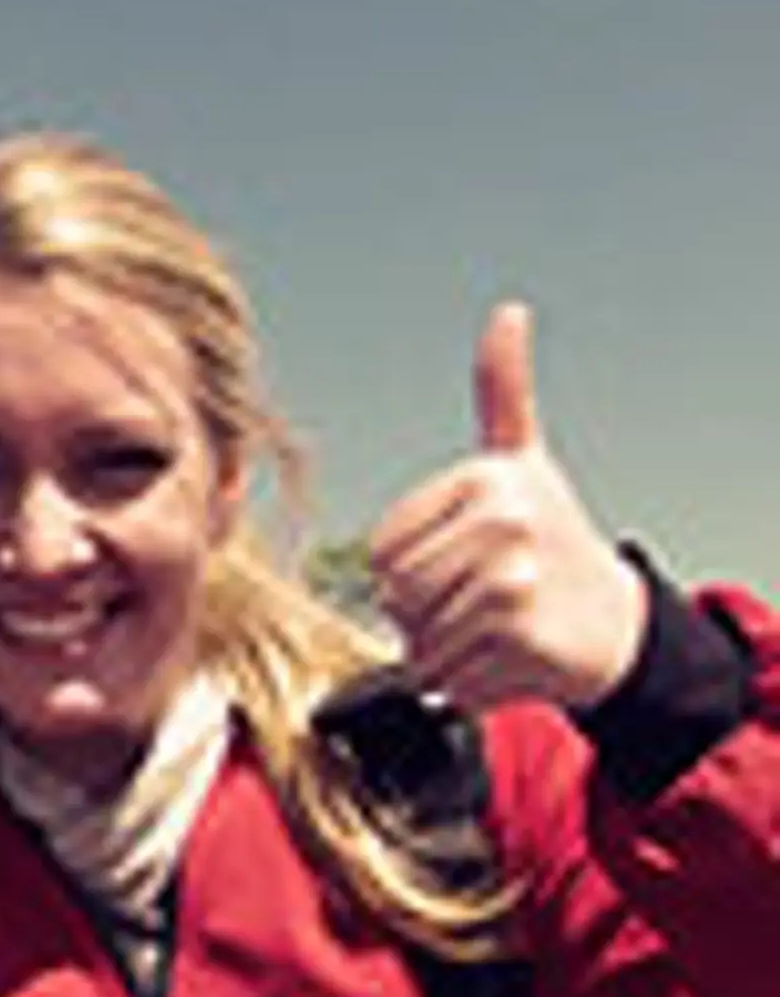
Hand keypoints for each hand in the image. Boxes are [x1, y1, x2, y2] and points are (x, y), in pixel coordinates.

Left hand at [367, 301, 645, 711]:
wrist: (614, 622)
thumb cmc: (554, 537)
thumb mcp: (521, 460)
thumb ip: (502, 392)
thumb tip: (509, 313)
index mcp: (484, 479)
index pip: (382, 553)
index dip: (406, 574)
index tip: (457, 562)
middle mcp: (502, 523)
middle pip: (395, 596)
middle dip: (421, 617)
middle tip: (473, 604)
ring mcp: (512, 581)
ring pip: (417, 641)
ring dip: (442, 652)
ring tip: (490, 628)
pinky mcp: (519, 638)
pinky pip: (447, 678)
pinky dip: (466, 683)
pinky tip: (507, 656)